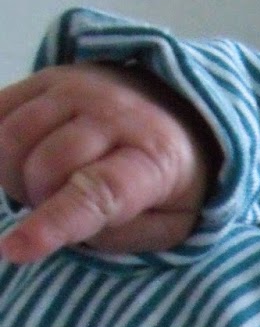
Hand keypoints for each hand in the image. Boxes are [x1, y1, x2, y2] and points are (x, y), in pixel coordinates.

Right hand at [0, 62, 219, 262]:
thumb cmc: (169, 184)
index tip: (15, 250)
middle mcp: (113, 114)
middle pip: (45, 166)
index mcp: (153, 159)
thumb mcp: (171, 226)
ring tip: (46, 185)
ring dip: (16, 176)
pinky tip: (26, 159)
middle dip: (40, 202)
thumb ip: (122, 238)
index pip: (95, 193)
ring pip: (13, 138)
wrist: (175, 115)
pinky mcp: (47, 76)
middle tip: (62, 207)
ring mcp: (77, 88)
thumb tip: (66, 231)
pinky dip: (2, 148)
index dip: (53, 224)